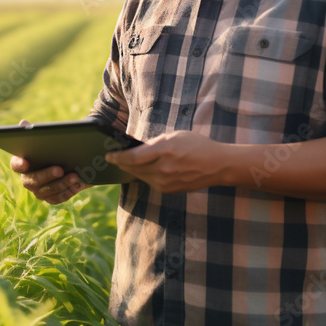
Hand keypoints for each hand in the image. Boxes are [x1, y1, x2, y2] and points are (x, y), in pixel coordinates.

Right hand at [9, 119, 87, 204]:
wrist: (72, 160)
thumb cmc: (56, 146)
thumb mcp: (48, 138)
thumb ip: (35, 132)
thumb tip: (23, 123)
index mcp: (22, 163)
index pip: (15, 165)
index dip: (19, 164)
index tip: (26, 162)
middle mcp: (27, 179)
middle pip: (32, 181)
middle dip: (47, 175)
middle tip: (60, 169)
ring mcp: (38, 191)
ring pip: (47, 191)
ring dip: (61, 184)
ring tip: (75, 176)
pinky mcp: (50, 197)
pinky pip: (57, 198)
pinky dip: (68, 192)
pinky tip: (78, 185)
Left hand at [106, 131, 225, 192]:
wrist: (217, 165)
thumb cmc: (197, 145)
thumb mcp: (175, 136)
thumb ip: (155, 143)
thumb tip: (136, 148)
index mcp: (164, 150)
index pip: (133, 157)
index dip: (117, 157)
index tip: (108, 155)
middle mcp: (163, 168)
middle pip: (133, 168)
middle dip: (121, 163)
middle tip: (112, 157)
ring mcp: (165, 181)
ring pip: (140, 175)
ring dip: (131, 169)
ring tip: (124, 162)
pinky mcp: (168, 190)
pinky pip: (149, 182)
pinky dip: (143, 175)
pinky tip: (140, 169)